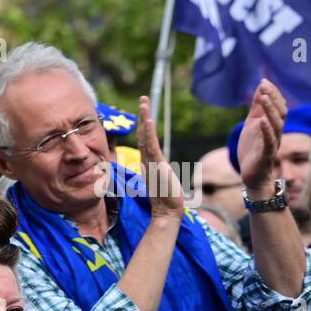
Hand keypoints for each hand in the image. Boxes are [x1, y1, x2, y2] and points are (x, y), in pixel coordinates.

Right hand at [137, 96, 184, 219]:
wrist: (168, 212)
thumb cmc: (168, 198)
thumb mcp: (164, 179)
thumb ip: (161, 171)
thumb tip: (162, 169)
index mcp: (148, 161)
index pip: (145, 138)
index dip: (144, 123)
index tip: (144, 110)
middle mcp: (146, 160)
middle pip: (143, 133)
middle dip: (143, 115)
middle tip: (144, 98)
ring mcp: (150, 162)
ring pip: (145, 136)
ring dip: (144, 118)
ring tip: (144, 103)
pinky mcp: (156, 165)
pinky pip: (151, 146)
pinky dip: (149, 132)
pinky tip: (148, 121)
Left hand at [237, 79, 286, 193]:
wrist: (252, 174)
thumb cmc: (252, 148)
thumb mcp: (251, 124)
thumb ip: (256, 108)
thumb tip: (260, 87)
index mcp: (272, 124)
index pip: (277, 105)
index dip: (272, 93)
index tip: (264, 81)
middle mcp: (276, 132)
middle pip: (280, 112)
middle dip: (273, 98)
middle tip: (265, 87)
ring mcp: (272, 142)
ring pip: (277, 124)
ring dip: (271, 110)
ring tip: (264, 97)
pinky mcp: (266, 154)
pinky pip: (269, 141)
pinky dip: (267, 130)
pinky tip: (262, 121)